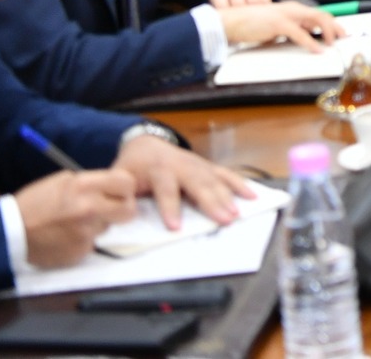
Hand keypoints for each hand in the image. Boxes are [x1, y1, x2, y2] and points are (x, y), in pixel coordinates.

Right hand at [13, 169, 136, 266]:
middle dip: (122, 209)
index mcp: (84, 186)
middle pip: (129, 210)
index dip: (126, 188)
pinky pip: (92, 243)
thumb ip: (90, 183)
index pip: (127, 183)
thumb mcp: (62, 181)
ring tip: (74, 223)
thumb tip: (110, 189)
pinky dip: (83, 240)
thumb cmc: (34, 203)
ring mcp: (86, 233)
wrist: (9, 233)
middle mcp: (90, 209)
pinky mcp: (80, 252)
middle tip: (110, 209)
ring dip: (98, 225)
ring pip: (108, 227)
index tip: (120, 192)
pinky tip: (66, 236)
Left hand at [114, 135, 254, 231]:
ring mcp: (197, 164)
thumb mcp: (119, 177)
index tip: (175, 227)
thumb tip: (125, 210)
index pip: (165, 188)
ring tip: (237, 213)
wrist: (144, 143)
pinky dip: (239, 184)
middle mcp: (181, 164)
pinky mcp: (206, 166)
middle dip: (211, 202)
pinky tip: (252, 195)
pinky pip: (225, 174)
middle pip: (198, 183)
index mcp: (157, 168)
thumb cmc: (131, 166)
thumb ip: (122, 192)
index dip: (170, 207)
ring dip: (227, 196)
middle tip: (224, 219)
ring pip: (214, 179)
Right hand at [216, 1, 345, 52]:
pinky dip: (311, 42)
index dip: (332, 24)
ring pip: (316, 20)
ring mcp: (287, 15)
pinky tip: (317, 50)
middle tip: (343, 39)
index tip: (341, 34)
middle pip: (322, 15)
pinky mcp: (279, 23)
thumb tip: (304, 39)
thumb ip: (291, 30)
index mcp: (294, 9)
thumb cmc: (253, 24)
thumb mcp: (277, 27)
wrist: (233, 20)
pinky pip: (300, 34)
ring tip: (333, 44)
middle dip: (335, 27)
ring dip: (328, 32)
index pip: (319, 14)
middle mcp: (294, 9)